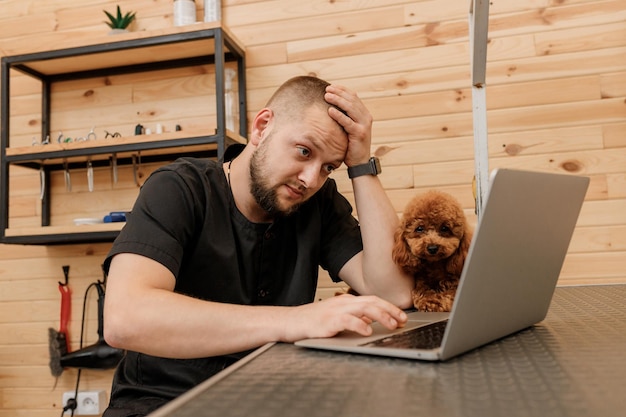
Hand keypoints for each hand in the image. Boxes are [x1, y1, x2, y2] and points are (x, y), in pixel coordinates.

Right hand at [283, 294, 407, 341]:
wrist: (290, 322)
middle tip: (402, 320)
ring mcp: (335, 311)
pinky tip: (368, 331)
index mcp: (346, 302)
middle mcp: (343, 303)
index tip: (402, 316)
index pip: (372, 301)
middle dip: (390, 310)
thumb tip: (370, 323)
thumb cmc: (312, 322)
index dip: (389, 307)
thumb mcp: (337, 319)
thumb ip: (354, 319)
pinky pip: (347, 320)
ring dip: (380, 316)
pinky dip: (359, 325)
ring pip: (363, 308)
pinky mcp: (327, 321)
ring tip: (391, 324)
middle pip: (371, 302)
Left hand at [325, 85, 372, 167]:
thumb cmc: (351, 145)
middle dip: (338, 93)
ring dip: (337, 100)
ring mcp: (364, 125)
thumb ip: (345, 117)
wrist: (360, 162)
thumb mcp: (349, 128)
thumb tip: (332, 105)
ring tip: (327, 96)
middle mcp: (366, 117)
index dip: (342, 90)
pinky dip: (338, 115)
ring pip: (350, 108)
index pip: (353, 96)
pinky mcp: (359, 133)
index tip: (331, 86)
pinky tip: (329, 110)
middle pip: (351, 100)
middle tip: (327, 89)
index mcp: (364, 113)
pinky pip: (347, 122)